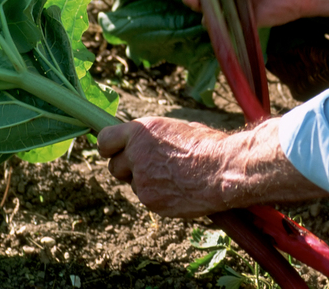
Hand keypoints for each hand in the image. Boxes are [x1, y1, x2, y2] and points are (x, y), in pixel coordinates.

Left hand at [97, 117, 328, 218]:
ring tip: (171, 176)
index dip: (110, 146)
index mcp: (141, 130)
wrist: (224, 170)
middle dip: (127, 168)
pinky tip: (178, 189)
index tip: (117, 149)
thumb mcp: (177, 128)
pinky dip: (158, 196)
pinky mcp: (150, 201)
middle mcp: (136, 154)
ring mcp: (141, 180)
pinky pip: (147, 198)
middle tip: (149, 166)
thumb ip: (153, 137)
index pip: (104, 140)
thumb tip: (143, 141)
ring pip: (132, 184)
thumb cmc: (208, 145)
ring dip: (144, 182)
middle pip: (114, 166)